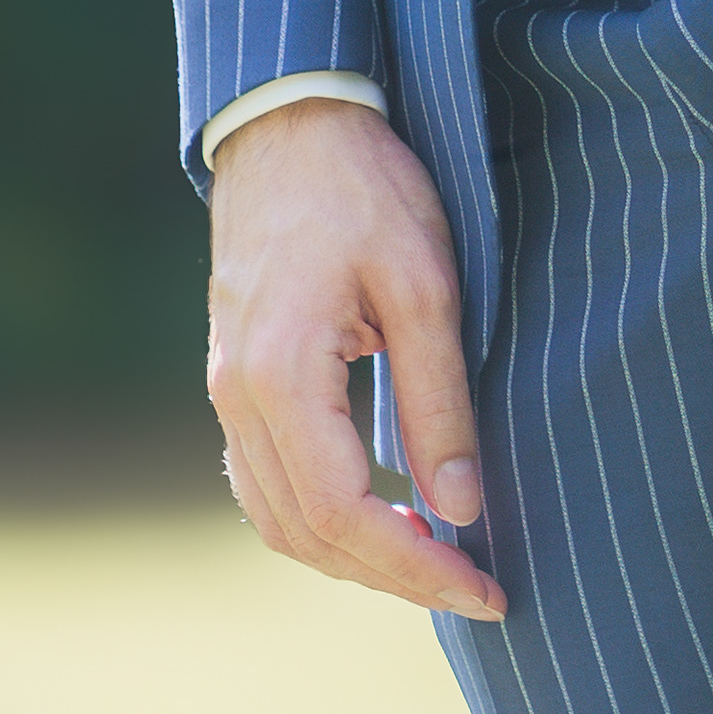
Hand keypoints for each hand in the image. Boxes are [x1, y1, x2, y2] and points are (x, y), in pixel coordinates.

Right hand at [206, 103, 506, 625]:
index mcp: (282, 374)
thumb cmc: (365, 189)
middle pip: (307, 533)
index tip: (486, 588)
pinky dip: (320, 521)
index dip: (416, 568)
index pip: (344, 514)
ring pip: (279, 519)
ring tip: (436, 562)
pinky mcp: (234, 381)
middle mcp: (237, 396)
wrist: (289, 124)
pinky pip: (265, 482)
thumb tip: (463, 509)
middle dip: (394, 577)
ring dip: (354, 558)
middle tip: (477, 589)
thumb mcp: (426, 283)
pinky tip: (381, 517)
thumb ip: (440, 401)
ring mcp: (226, 391)